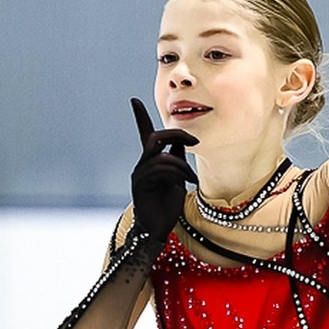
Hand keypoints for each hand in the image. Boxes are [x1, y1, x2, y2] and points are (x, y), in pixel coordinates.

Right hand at [125, 98, 199, 250]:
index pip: (145, 133)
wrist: (159, 227)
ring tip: (191, 177)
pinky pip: (161, 168)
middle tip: (195, 142)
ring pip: (160, 154)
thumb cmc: (168, 204)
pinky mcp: (141, 185)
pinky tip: (187, 182)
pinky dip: (178, 173)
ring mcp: (139, 174)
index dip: (140, 116)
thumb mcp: (178, 176)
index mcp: (150, 161)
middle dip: (177, 135)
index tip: (134, 100)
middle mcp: (142, 165)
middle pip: (155, 137)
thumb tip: (184, 141)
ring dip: (182, 163)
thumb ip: (178, 158)